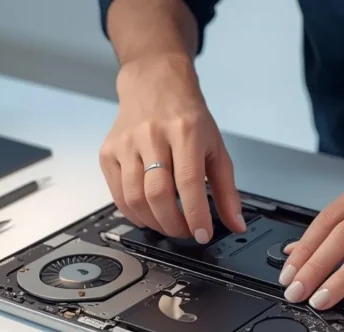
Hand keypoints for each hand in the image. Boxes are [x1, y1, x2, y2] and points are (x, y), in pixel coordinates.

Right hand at [99, 53, 246, 241]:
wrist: (155, 84)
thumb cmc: (187, 116)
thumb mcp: (215, 148)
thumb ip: (227, 189)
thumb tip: (236, 223)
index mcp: (185, 131)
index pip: (189, 182)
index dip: (195, 215)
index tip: (203, 234)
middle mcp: (152, 135)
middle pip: (158, 194)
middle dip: (173, 224)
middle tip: (185, 232)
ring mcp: (126, 143)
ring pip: (134, 198)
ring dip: (154, 222)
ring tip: (168, 224)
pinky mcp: (108, 151)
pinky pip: (117, 194)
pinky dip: (133, 213)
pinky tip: (148, 214)